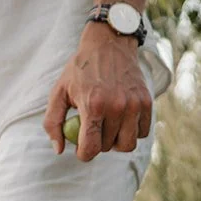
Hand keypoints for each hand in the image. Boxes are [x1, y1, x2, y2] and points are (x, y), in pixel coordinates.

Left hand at [44, 23, 151, 160]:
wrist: (108, 46)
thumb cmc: (79, 71)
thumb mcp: (58, 92)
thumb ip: (53, 122)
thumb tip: (59, 150)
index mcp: (92, 105)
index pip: (91, 147)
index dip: (84, 155)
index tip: (81, 151)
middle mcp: (116, 107)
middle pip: (108, 146)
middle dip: (97, 144)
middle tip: (91, 130)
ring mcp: (134, 105)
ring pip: (127, 143)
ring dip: (115, 141)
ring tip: (106, 128)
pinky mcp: (147, 102)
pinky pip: (142, 132)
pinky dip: (131, 132)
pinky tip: (120, 121)